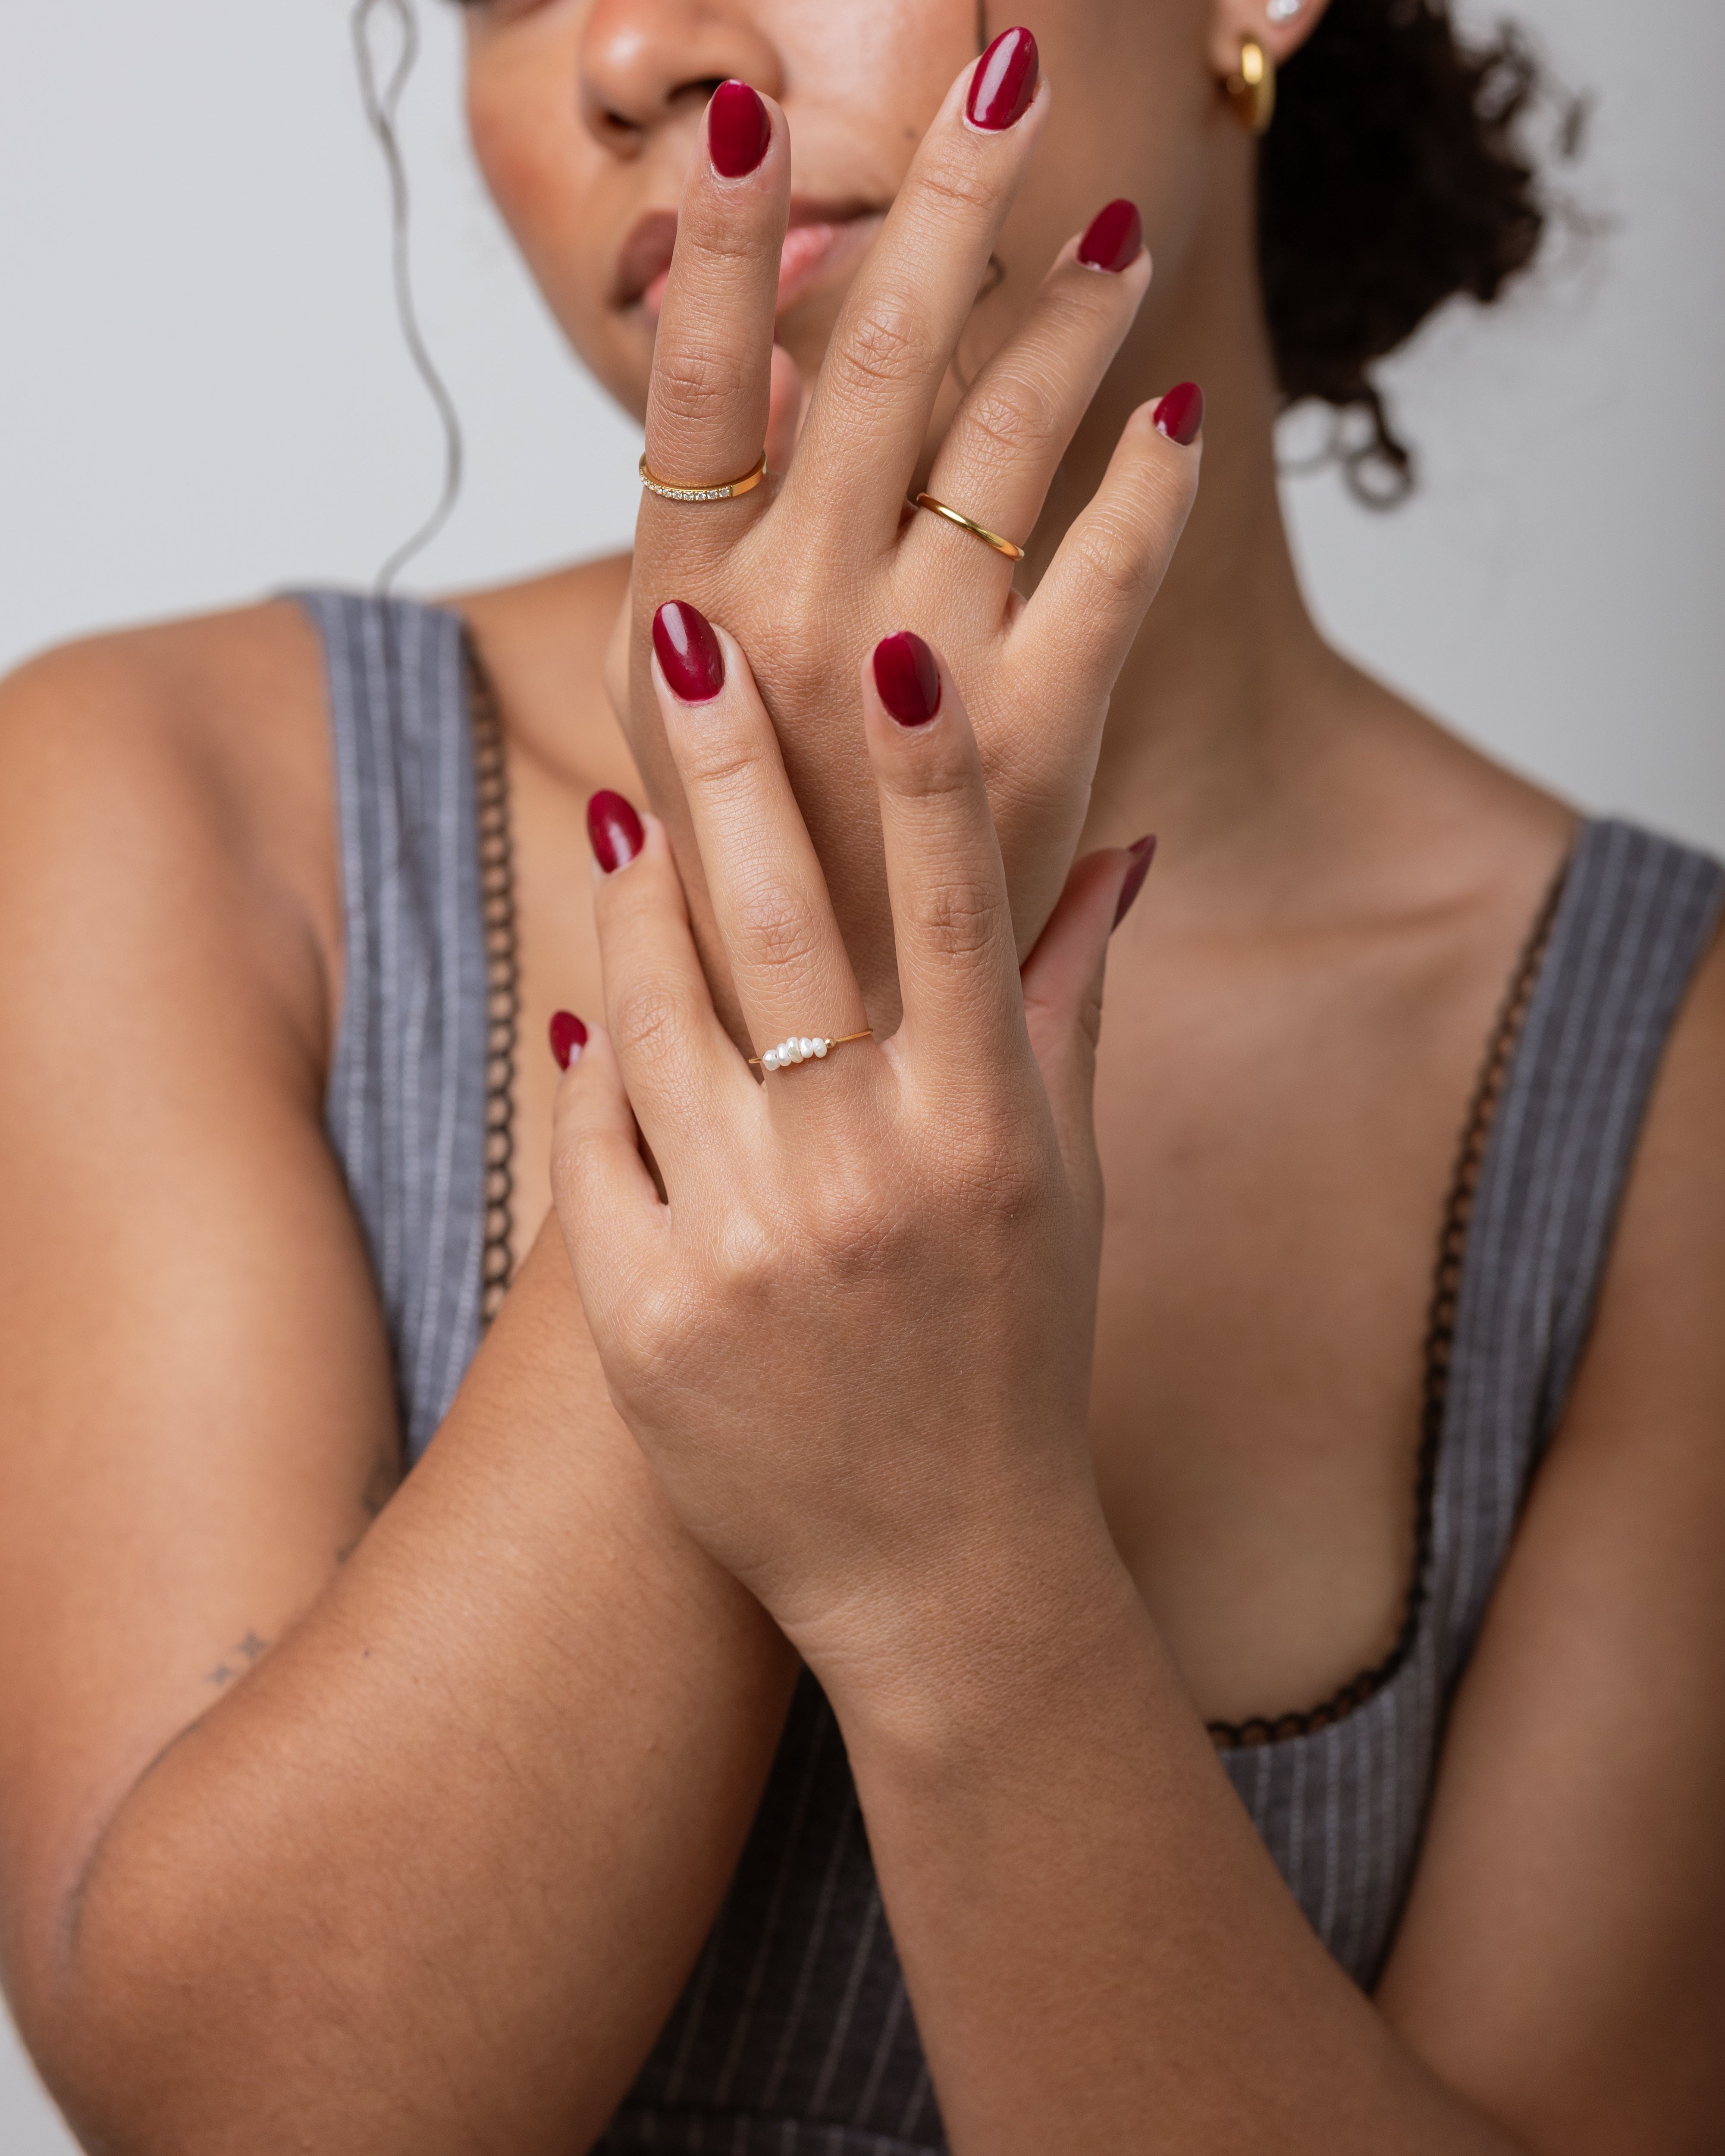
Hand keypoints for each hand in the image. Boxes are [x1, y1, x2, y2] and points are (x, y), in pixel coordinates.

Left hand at [554, 618, 1145, 1689]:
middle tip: (687, 637)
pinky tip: (595, 994)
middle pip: (778, 925)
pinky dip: (596, 1055)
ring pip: (658, 1011)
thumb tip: (1116, 847)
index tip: (901, 647)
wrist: (941, 1571)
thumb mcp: (1067, 1185)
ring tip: (639, 814)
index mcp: (984, 1133)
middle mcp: (864, 1173)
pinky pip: (594, 1137)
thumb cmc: (1015, 1357)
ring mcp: (740, 1243)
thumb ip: (1070, 1007)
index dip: (930, 771)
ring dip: (641, 895)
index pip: (954, 911)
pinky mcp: (642, 1312)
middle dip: (729, 765)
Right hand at [611, 36, 1197, 1031]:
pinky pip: (1108, 566)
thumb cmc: (747, 883)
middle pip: (866, 355)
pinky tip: (1173, 424)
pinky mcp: (1033, 739)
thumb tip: (762, 406)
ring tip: (1113, 236)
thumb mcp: (679, 721)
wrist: (818, 1063)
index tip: (748, 99)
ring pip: (999, 436)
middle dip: (942, 194)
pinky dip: (1148, 485)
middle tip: (1004, 63)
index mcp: (680, 617)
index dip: (716, 236)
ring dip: (1066, 316)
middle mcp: (782, 626)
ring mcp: (908, 680)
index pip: (692, 384)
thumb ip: (712, 570)